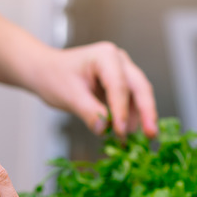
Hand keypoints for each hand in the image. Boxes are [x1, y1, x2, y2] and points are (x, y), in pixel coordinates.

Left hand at [31, 42, 156, 137]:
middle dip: (146, 111)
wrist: (45, 71)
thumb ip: (88, 111)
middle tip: (151, 134)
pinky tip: (128, 133)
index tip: (120, 131)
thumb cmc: (54, 77)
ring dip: (140, 117)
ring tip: (141, 139)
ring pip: (138, 94)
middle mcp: (118, 60)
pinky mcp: (119, 83)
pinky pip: (129, 100)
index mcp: (105, 56)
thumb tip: (104, 129)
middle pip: (139, 87)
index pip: (119, 85)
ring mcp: (121, 71)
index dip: (121, 110)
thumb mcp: (68, 96)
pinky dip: (130, 116)